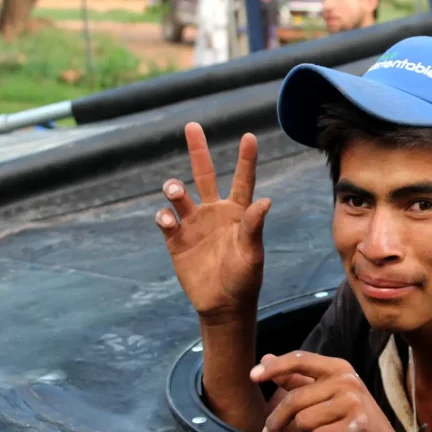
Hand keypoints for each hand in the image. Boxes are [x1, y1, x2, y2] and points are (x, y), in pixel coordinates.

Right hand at [156, 123, 271, 318]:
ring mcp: (193, 225)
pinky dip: (165, 217)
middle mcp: (214, 212)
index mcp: (238, 213)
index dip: (246, 159)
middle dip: (198, 151)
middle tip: (193, 126)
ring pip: (180, 196)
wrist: (223, 306)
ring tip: (175, 189)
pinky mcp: (176, 240)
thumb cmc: (244, 279)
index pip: (243, 180)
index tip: (249, 136)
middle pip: (204, 175)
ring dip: (175, 188)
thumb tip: (266, 201)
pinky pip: (166, 221)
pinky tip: (169, 221)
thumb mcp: (252, 254)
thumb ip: (255, 227)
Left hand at [251, 351, 401, 431]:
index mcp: (338, 368)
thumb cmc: (350, 416)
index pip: (300, 360)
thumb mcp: (326, 392)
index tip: (253, 376)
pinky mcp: (356, 425)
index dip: (275, 367)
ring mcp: (353, 402)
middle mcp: (346, 380)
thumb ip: (296, 377)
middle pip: (294, 398)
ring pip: (303, 420)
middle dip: (276, 420)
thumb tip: (266, 358)